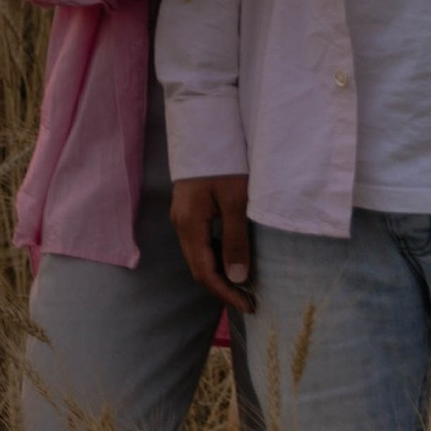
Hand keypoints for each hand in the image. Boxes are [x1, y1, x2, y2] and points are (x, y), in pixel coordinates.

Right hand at [170, 172, 252, 313]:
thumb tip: (238, 279)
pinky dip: (215, 256)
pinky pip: (199, 242)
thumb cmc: (223, 161)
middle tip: (249, 299)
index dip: (226, 293)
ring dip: (219, 272)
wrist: (205, 124)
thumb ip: (236, 240)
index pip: (204, 273)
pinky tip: (232, 255)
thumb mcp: (236, 201)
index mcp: (189, 224)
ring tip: (244, 281)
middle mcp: (180, 223)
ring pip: (197, 255)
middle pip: (198, 267)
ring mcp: (181, 215)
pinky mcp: (188, 207)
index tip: (250, 306)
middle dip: (222, 287)